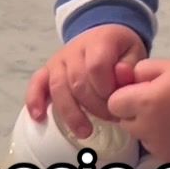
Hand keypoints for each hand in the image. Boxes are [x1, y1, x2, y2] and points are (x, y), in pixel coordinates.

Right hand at [26, 25, 146, 139]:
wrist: (103, 36)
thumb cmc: (121, 51)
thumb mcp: (134, 52)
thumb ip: (131, 66)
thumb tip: (122, 75)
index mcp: (99, 41)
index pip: (96, 66)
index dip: (106, 88)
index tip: (119, 102)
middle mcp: (75, 49)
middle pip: (78, 81)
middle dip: (94, 106)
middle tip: (111, 119)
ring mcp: (58, 59)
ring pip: (58, 87)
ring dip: (71, 112)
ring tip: (85, 132)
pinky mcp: (47, 69)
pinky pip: (37, 83)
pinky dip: (34, 99)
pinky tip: (38, 117)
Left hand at [106, 59, 169, 163]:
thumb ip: (141, 70)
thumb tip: (126, 80)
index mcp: (145, 103)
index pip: (113, 104)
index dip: (125, 96)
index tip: (142, 91)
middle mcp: (147, 129)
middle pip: (125, 123)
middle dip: (136, 113)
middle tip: (161, 103)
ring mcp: (160, 148)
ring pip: (142, 138)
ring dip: (150, 129)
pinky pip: (159, 150)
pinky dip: (165, 142)